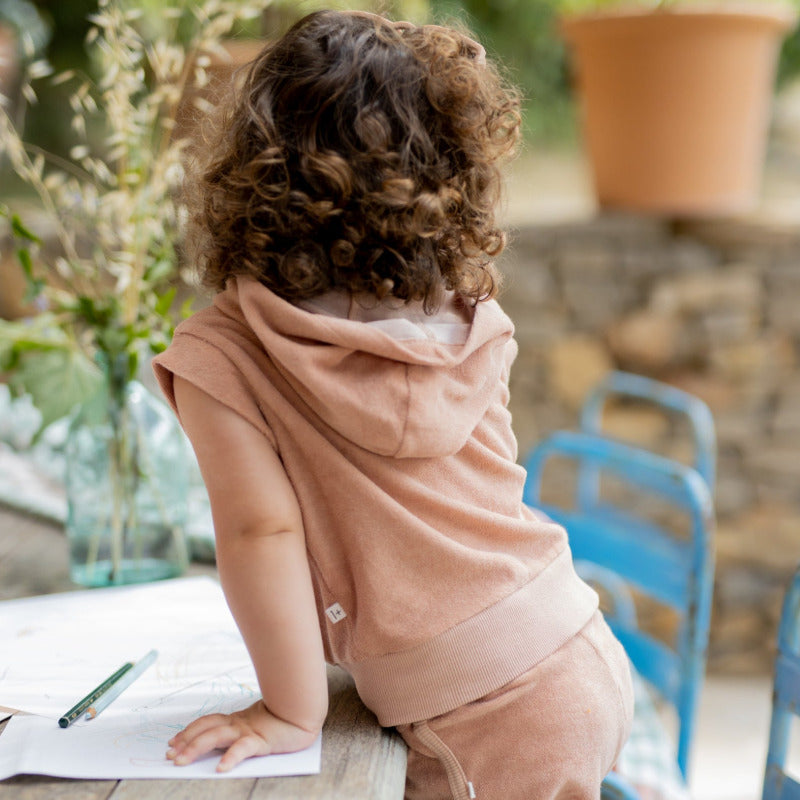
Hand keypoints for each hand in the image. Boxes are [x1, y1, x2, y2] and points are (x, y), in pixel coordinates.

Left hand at [166, 700, 320, 772]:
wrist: (304, 714)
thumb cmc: (281, 722)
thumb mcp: (255, 727)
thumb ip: (238, 734)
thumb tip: (217, 746)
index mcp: (237, 720)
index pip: (207, 722)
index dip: (188, 731)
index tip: (172, 743)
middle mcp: (239, 723)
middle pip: (206, 729)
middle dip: (185, 742)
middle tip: (169, 755)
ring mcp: (249, 730)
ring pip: (217, 736)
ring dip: (196, 748)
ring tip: (181, 761)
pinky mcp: (262, 740)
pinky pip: (243, 749)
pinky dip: (231, 758)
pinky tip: (221, 768)